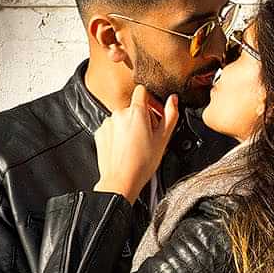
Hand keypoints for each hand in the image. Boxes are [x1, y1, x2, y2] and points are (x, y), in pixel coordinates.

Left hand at [93, 84, 177, 200]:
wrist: (120, 181)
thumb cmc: (142, 164)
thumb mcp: (163, 139)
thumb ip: (170, 115)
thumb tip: (173, 99)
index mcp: (136, 112)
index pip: (143, 91)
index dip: (152, 101)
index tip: (155, 113)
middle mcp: (120, 113)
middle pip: (133, 107)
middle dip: (142, 118)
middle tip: (148, 136)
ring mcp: (108, 123)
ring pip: (122, 119)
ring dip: (129, 127)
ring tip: (136, 145)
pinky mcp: (100, 132)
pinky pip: (112, 128)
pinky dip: (118, 135)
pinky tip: (125, 148)